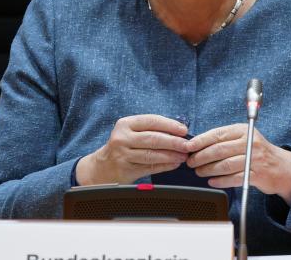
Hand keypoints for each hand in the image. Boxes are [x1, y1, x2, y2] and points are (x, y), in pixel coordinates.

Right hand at [76, 115, 190, 185]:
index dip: (170, 125)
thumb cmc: (123, 146)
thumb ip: (151, 129)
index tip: (184, 130)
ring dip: (171, 155)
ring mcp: (123, 154)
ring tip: (183, 156)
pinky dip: (164, 166)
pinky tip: (174, 164)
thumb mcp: (131, 133)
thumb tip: (178, 130)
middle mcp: (122, 138)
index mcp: (125, 124)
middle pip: (153, 138)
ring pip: (152, 154)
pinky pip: (150, 167)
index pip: (151, 121)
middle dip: (173, 142)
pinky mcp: (126, 169)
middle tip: (187, 145)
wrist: (102, 167)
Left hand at [186, 124, 290, 203]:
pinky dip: (220, 181)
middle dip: (201, 157)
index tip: (188, 146)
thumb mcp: (244, 138)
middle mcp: (249, 143)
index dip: (200, 141)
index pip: (217, 134)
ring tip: (199, 172)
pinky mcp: (257, 175)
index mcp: (243, 131)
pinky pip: (233, 179)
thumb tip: (198, 144)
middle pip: (219, 150)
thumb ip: (225, 139)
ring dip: (208, 169)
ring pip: (224, 165)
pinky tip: (212, 181)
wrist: (283, 168)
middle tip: (191, 162)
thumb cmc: (258, 152)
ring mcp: (254, 159)